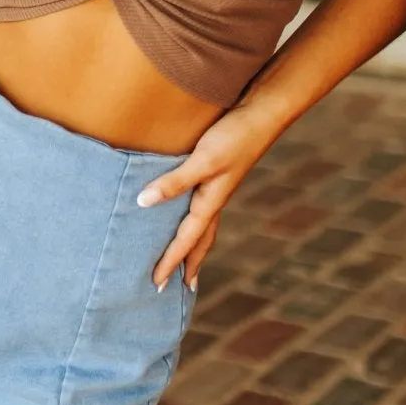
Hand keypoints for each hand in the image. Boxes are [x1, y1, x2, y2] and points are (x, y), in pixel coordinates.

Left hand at [137, 108, 275, 290]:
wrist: (262, 115)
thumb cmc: (233, 137)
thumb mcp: (203, 160)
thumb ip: (175, 182)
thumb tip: (143, 203)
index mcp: (210, 203)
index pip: (186, 241)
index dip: (169, 262)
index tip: (156, 284)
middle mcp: (215, 201)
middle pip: (200, 242)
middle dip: (188, 265)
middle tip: (178, 289)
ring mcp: (219, 189)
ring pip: (204, 228)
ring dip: (194, 248)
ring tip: (186, 263)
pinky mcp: (219, 176)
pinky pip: (204, 210)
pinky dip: (196, 224)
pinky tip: (190, 214)